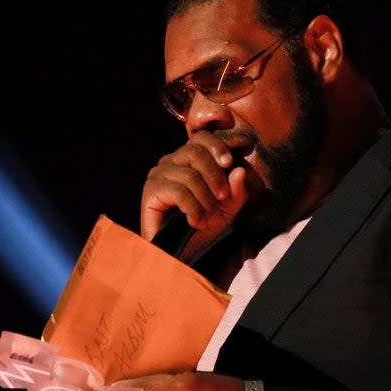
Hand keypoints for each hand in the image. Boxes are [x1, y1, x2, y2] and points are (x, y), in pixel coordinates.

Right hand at [140, 131, 251, 249]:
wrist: (181, 252)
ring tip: (207, 216)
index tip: (229, 163)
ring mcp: (158, 174)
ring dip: (205, 199)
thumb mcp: (227, 208)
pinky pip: (179, 191)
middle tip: (222, 198)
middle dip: (215, 175)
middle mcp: (170, 161)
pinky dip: (193, 208)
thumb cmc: (203, 226)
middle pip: (195, 151)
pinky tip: (196, 221)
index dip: (216, 146)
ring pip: (190, 175)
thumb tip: (240, 170)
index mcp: (188, 159)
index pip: (201, 137)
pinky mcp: (150, 191)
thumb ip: (236, 190)